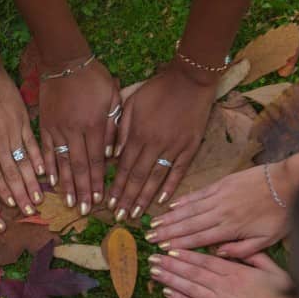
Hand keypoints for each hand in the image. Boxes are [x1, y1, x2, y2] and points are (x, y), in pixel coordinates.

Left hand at [0, 66, 44, 214]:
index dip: (3, 192)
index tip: (11, 207)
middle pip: (12, 174)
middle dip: (21, 195)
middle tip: (31, 211)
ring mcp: (13, 132)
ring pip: (25, 162)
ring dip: (33, 182)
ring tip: (40, 198)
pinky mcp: (23, 121)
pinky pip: (33, 143)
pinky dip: (39, 158)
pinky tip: (45, 172)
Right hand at [39, 58, 121, 214]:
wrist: (65, 61)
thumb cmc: (94, 78)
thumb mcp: (112, 97)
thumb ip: (113, 125)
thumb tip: (113, 153)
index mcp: (94, 124)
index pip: (97, 160)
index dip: (98, 182)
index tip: (100, 200)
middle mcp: (74, 130)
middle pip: (79, 166)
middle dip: (83, 190)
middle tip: (85, 210)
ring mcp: (57, 129)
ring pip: (61, 162)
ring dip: (66, 185)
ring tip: (69, 203)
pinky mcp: (44, 125)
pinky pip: (45, 150)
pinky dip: (48, 166)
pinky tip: (50, 182)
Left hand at [110, 62, 213, 220]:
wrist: (190, 79)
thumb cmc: (157, 89)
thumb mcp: (130, 103)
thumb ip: (119, 129)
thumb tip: (112, 155)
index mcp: (137, 134)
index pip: (123, 167)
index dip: (115, 187)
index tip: (108, 204)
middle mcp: (154, 144)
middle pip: (138, 178)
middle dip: (127, 199)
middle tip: (119, 217)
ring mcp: (174, 147)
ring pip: (156, 178)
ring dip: (145, 198)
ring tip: (136, 215)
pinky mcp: (190, 147)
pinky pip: (178, 171)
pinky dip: (170, 187)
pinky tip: (162, 201)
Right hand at [145, 163, 291, 257]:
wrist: (289, 182)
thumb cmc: (281, 214)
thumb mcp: (268, 239)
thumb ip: (243, 250)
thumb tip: (219, 254)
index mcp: (231, 228)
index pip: (199, 239)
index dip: (179, 244)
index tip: (163, 249)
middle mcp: (220, 212)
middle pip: (188, 224)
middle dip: (167, 232)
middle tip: (149, 238)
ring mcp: (219, 196)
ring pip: (189, 209)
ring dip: (170, 217)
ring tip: (154, 223)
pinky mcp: (221, 183)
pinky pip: (198, 194)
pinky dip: (183, 200)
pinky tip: (171, 205)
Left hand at [148, 250, 298, 297]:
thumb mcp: (275, 273)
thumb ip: (256, 257)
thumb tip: (236, 248)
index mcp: (238, 272)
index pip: (206, 260)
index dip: (186, 254)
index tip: (171, 249)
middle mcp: (225, 285)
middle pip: (192, 272)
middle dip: (170, 264)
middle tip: (152, 257)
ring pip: (189, 288)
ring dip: (169, 279)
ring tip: (154, 272)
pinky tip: (166, 293)